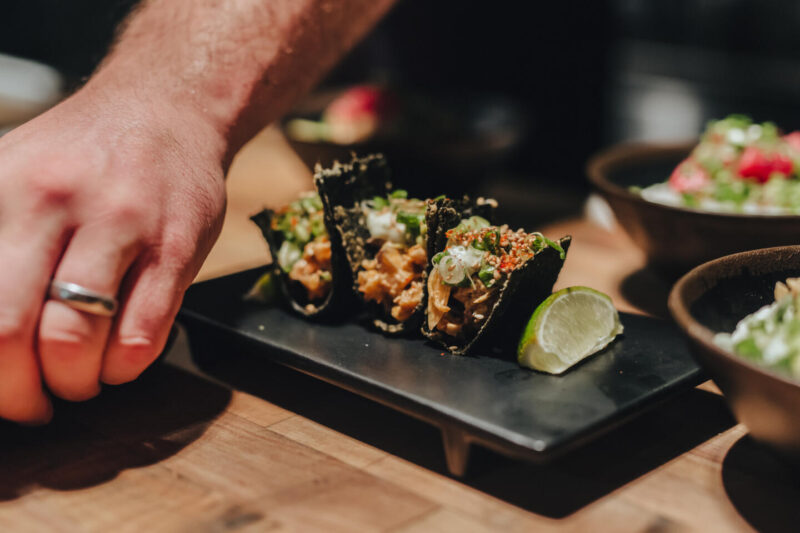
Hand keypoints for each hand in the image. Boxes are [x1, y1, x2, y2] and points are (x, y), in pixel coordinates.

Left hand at [0, 84, 226, 422]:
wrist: (166, 110)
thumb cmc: (84, 156)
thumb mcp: (10, 175)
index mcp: (1, 190)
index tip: (4, 388)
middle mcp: (54, 202)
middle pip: (11, 332)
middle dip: (22, 392)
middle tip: (35, 401)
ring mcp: (123, 223)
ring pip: (79, 340)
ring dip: (77, 381)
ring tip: (82, 377)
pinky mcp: (178, 244)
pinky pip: (144, 333)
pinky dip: (126, 366)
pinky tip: (121, 357)